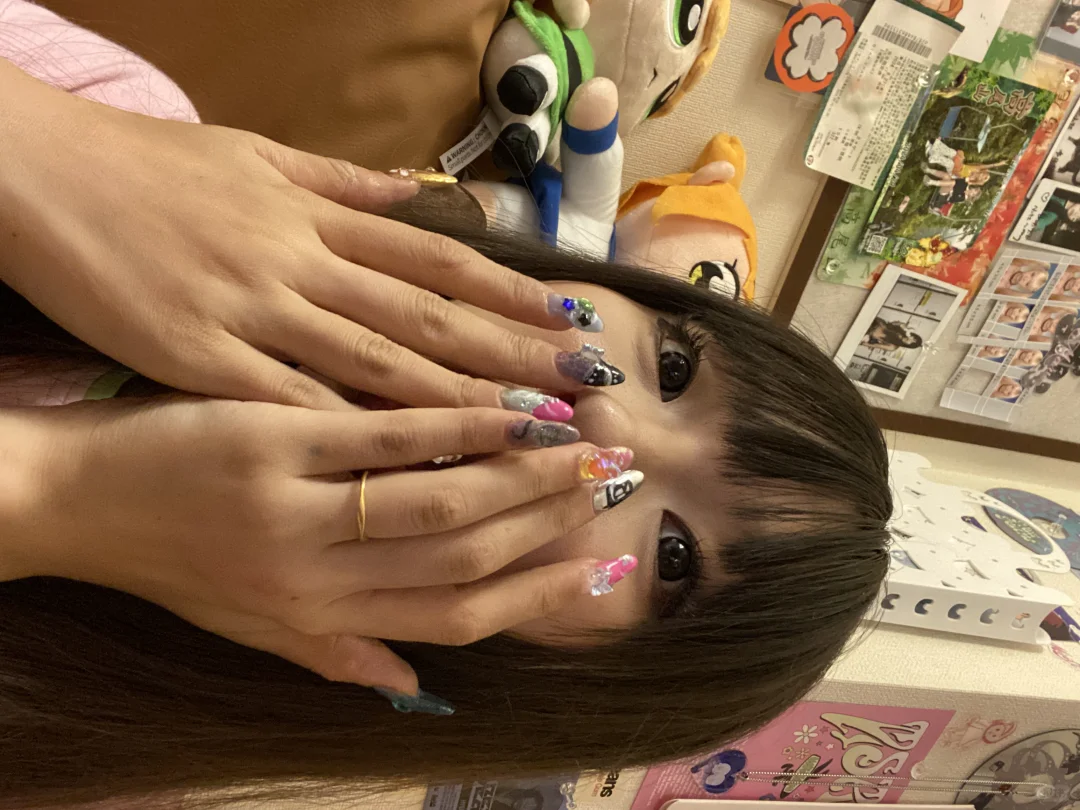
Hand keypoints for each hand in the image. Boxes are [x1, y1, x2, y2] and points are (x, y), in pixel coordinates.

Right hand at [0, 61, 602, 412]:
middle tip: (585, 383)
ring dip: (464, 399)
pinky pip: (299, 405)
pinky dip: (363, 435)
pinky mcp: (208, 360)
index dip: (510, 292)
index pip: (440, 260)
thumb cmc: (155, 171)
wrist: (49, 181)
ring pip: (381, 364)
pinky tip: (416, 467)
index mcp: (321, 219)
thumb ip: (345, 184)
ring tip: (534, 428)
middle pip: (430, 316)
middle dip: (515, 353)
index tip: (572, 319)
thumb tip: (417, 189)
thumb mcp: (258, 158)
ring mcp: (260, 313)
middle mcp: (307, 264)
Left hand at [6, 398, 640, 694]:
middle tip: (610, 485)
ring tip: (581, 447)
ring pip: (438, 503)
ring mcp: (297, 510)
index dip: (536, 596)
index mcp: (320, 620)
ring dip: (522, 476)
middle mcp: (318, 578)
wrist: (65, 504)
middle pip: (463, 559)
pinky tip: (506, 405)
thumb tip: (414, 691)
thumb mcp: (249, 628)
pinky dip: (455, 424)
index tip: (600, 567)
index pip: (455, 616)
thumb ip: (337, 653)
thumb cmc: (165, 563)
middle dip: (548, 524)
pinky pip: (383, 437)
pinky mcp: (272, 440)